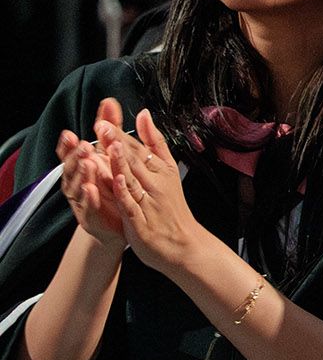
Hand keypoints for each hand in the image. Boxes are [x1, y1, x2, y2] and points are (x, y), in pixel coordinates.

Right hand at [55, 99, 128, 249]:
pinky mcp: (91, 216)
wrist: (118, 220)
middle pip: (70, 168)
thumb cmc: (111, 184)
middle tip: (82, 146)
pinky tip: (92, 189)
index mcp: (81, 166)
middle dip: (74, 156)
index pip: (69, 153)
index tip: (69, 134)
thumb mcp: (110, 153)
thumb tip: (109, 102)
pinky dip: (90, 197)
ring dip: (81, 174)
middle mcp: (77, 181)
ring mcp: (82, 200)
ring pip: (77, 186)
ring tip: (88, 163)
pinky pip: (89, 206)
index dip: (67, 145)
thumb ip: (109, 128)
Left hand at [102, 109, 214, 277]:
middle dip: (117, 143)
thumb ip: (154, 143)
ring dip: (120, 163)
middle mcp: (155, 185)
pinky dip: (124, 192)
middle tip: (102, 126)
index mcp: (161, 171)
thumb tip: (144, 114)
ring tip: (109, 147)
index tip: (106, 121)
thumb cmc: (172, 209)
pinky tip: (116, 180)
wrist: (183, 245)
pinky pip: (131, 204)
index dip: (121, 135)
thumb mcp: (168, 171)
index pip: (139, 150)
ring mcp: (148, 203)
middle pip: (134, 161)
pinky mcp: (141, 221)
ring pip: (132, 180)